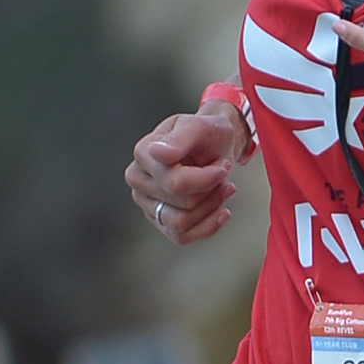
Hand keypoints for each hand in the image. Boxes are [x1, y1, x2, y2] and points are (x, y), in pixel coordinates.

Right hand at [126, 102, 244, 244]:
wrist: (215, 145)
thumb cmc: (208, 134)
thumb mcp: (200, 127)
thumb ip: (179, 139)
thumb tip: (156, 153)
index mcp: (143, 154)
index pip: (175, 183)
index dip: (207, 178)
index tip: (223, 164)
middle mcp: (139, 179)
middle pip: (182, 203)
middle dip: (210, 191)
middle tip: (223, 173)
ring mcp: (147, 202)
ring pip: (181, 223)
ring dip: (210, 208)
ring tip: (224, 189)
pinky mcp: (159, 219)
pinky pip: (181, 236)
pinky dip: (206, 227)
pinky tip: (221, 212)